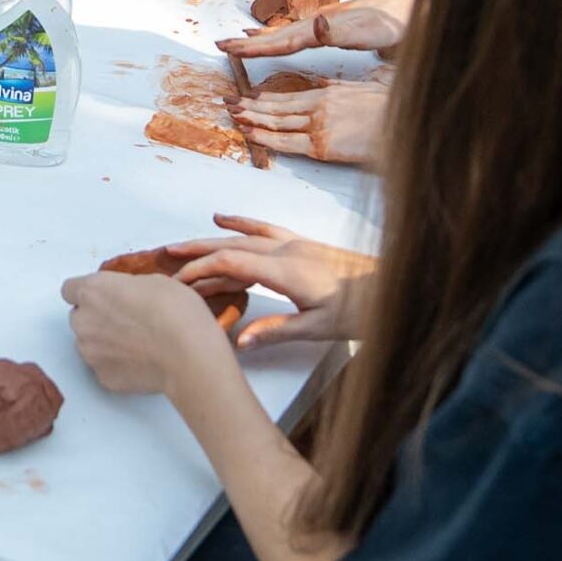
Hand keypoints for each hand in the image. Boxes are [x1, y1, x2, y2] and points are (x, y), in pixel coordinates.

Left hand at [59, 267, 233, 394]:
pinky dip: (116, 364)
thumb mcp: (155, 281)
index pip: (70, 289)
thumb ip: (128, 287)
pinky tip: (140, 361)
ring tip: (137, 343)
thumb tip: (129, 296)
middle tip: (127, 320)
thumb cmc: (176, 313)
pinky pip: (103, 367)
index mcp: (93, 291)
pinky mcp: (103, 377)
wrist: (188, 354)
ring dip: (105, 342)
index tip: (103, 296)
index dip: (88, 293)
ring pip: (89, 344)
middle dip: (97, 318)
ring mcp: (90, 353)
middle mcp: (83, 321)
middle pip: (79, 317)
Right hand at [161, 215, 375, 349]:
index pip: (232, 263)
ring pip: (243, 237)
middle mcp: (287, 250)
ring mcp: (295, 243)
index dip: (201, 270)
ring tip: (182, 244)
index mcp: (287, 270)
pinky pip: (263, 229)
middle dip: (196, 250)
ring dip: (210, 239)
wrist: (396, 288)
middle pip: (231, 245)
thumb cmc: (362, 310)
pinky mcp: (303, 244)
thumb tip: (237, 341)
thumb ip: (277, 332)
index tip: (177, 282)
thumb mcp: (319, 327)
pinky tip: (224, 219)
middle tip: (165, 256)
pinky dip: (240, 224)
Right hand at [219, 0, 418, 58]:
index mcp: (324, 28)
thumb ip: (341, 30)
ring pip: (285, 35)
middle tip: (221, 45)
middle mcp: (320, 24)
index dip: (255, 48)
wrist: (415, 7)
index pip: (283, 41)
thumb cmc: (397, 23)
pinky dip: (280, 39)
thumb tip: (313, 25)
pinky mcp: (334, 28)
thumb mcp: (371, 31)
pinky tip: (276, 39)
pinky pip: (297, 36)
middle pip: (278, 36)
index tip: (230, 49)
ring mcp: (326, 24)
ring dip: (261, 41)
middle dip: (249, 43)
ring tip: (239, 42)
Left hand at [229, 75, 391, 165]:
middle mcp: (318, 106)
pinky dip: (265, 138)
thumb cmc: (392, 111)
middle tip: (228, 102)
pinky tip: (250, 133)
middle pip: (277, 108)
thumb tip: (326, 84)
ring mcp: (319, 125)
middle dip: (250, 105)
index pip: (288, 97)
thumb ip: (341, 88)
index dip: (265, 98)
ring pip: (277, 122)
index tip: (247, 96)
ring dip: (252, 119)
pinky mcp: (323, 146)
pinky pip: (287, 142)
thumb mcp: (365, 89)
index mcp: (327, 94)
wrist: (405, 126)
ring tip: (233, 115)